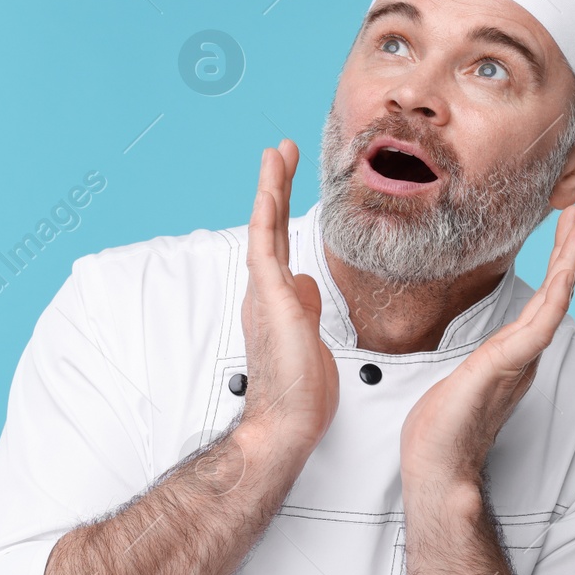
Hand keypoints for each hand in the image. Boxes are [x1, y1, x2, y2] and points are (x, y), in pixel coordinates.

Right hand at [239, 141, 339, 457]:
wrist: (286, 423)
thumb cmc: (301, 392)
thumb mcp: (312, 338)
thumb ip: (306, 306)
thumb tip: (308, 282)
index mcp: (276, 300)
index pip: (278, 244)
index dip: (283, 209)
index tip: (289, 181)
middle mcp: (265, 290)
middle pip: (267, 227)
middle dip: (276, 186)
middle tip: (281, 151)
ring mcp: (264, 292)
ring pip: (263, 226)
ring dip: (270, 186)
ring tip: (277, 152)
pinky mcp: (268, 296)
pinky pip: (263, 243)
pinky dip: (265, 210)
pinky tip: (270, 184)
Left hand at [400, 206, 574, 489]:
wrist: (437, 465)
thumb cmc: (438, 428)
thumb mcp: (449, 377)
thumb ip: (464, 361)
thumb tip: (451, 350)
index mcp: (508, 354)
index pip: (537, 301)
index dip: (552, 267)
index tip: (559, 234)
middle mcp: (521, 354)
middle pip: (554, 294)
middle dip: (568, 253)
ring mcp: (518, 359)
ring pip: (554, 301)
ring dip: (569, 262)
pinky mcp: (507, 365)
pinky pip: (540, 324)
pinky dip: (557, 295)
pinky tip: (566, 272)